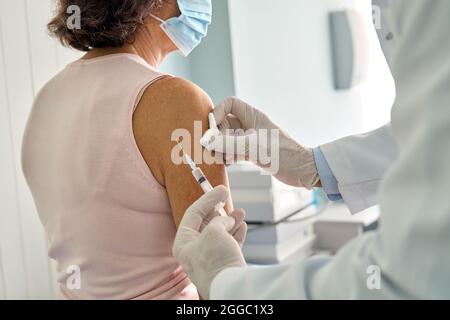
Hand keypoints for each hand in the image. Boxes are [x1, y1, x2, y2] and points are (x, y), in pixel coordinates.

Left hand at [173, 186, 246, 298]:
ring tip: (241, 212)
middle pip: (206, 223)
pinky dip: (235, 233)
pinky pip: (228, 243)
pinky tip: (242, 225)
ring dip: (230, 220)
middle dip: (219, 210)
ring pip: (219, 233)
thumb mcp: (214, 231)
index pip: (193, 214)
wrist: (231, 287)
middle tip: (227, 197)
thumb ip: (219, 220)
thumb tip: (229, 218)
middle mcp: (194, 250)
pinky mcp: (223, 263)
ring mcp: (209, 257)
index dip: (207, 199)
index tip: (220, 189)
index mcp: (183, 242)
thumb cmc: (216, 260)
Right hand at [200, 97, 319, 187]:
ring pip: (227, 139)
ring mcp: (250, 139)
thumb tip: (207, 141)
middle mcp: (250, 125)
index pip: (230, 104)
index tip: (213, 127)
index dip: (218, 111)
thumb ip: (229, 143)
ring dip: (220, 147)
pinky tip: (228, 164)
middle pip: (224, 123)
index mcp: (253, 116)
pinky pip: (232, 151)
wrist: (303, 170)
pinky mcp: (251, 153)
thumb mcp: (254, 147)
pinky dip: (227, 156)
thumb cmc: (284, 153)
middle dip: (215, 135)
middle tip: (211, 148)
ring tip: (219, 158)